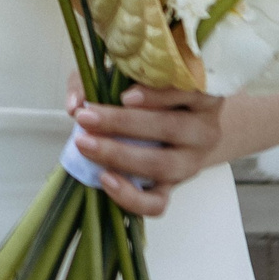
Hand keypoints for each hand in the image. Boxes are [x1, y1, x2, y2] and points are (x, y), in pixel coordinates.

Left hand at [66, 83, 225, 217]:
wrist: (182, 129)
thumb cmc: (151, 96)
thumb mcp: (127, 77)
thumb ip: (99, 81)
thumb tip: (74, 102)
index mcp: (201, 94)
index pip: (186, 91)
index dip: (157, 95)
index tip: (124, 96)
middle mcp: (204, 129)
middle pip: (171, 128)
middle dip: (124, 124)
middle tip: (85, 118)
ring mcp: (191, 162)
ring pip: (164, 165)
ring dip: (120, 156)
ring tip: (85, 144)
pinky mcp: (173, 187)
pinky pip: (157, 202)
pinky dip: (130, 196)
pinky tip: (105, 179)